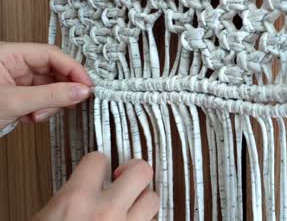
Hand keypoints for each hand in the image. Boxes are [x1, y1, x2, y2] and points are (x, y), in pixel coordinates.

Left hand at [0, 42, 92, 129]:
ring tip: (38, 116)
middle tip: (70, 102)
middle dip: (60, 92)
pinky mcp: (18, 96)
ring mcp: (16, 81)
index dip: (72, 69)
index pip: (51, 55)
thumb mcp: (14, 102)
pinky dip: (41, 111)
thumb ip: (50, 96)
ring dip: (49, 105)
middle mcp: (14, 65)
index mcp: (10, 55)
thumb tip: (81, 91)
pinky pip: (41, 99)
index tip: (87, 85)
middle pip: (53, 72)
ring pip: (49, 88)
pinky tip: (30, 118)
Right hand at [33, 152, 159, 220]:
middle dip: (133, 172)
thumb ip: (69, 199)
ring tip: (130, 204)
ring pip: (153, 198)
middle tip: (125, 177)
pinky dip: (143, 220)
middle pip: (141, 170)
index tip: (98, 166)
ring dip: (142, 200)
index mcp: (75, 201)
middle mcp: (105, 212)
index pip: (97, 158)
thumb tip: (79, 191)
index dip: (97, 162)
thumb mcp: (46, 218)